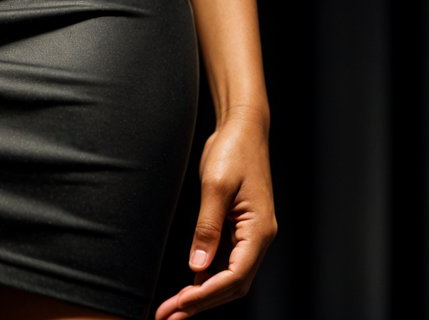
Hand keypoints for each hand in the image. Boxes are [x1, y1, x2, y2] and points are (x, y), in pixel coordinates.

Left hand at [154, 106, 275, 319]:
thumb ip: (208, 227)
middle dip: (201, 303)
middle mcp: (258, 238)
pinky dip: (206, 277)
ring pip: (229, 277)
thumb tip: (197, 268)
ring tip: (173, 309)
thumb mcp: (217, 186)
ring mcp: (250, 234)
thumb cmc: (233, 150)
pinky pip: (225, 261)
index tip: (179, 305)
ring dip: (202, 294)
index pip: (235, 276)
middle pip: (232, 284)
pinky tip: (187, 287)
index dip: (207, 295)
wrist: (243, 127)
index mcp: (259, 231)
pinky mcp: (239, 228)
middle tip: (169, 315)